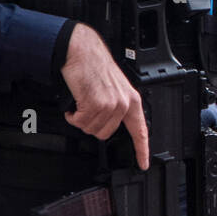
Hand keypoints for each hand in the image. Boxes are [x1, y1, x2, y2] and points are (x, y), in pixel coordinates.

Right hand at [60, 23, 148, 168]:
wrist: (83, 52)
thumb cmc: (95, 67)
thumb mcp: (115, 88)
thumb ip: (117, 107)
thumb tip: (109, 125)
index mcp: (131, 100)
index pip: (140, 130)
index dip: (142, 150)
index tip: (143, 163)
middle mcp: (123, 103)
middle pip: (105, 134)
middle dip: (92, 126)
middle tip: (87, 110)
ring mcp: (110, 104)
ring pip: (91, 129)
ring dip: (81, 119)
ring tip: (81, 102)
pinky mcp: (96, 103)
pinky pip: (80, 122)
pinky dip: (73, 115)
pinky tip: (75, 103)